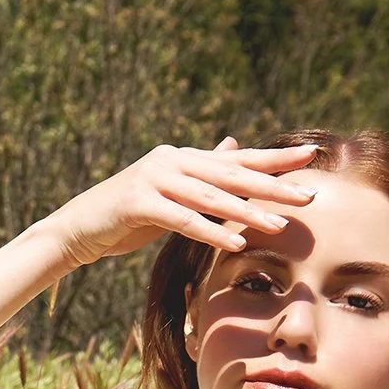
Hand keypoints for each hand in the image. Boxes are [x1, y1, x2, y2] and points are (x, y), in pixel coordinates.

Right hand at [42, 136, 322, 271]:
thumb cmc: (125, 215)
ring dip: (247, 213)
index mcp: (181, 157)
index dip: (273, 159)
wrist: (76, 229)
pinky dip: (210, 231)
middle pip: (230, 175)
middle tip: (308, 194)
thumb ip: (201, 172)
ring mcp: (153, 179)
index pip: (235, 159)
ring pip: (210, 198)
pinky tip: (234, 243)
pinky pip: (182, 219)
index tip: (311, 157)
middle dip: (272, 185)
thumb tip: (232, 145)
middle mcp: (170, 161)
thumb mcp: (168, 190)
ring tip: (279, 225)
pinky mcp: (138, 203)